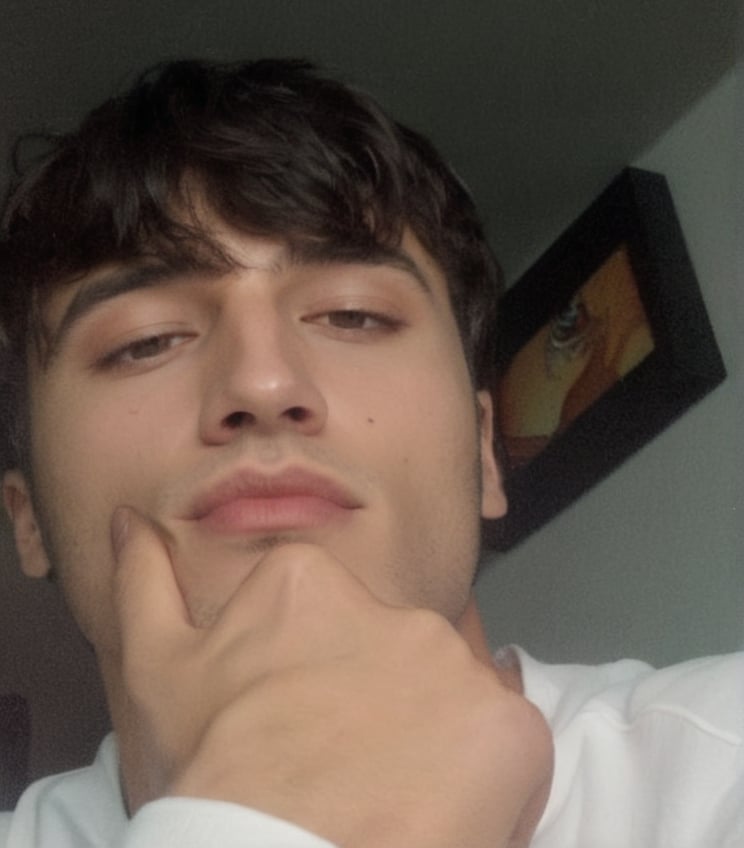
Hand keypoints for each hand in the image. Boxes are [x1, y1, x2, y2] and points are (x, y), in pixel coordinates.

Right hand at [107, 510, 552, 847]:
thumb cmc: (212, 776)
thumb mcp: (157, 672)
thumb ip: (144, 581)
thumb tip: (131, 519)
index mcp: (312, 582)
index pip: (339, 626)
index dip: (324, 688)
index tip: (304, 732)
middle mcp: (393, 605)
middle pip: (398, 662)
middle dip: (381, 713)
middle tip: (344, 775)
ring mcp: (456, 663)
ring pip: (454, 704)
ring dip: (432, 748)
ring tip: (387, 802)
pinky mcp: (509, 725)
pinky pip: (510, 751)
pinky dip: (487, 788)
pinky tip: (436, 817)